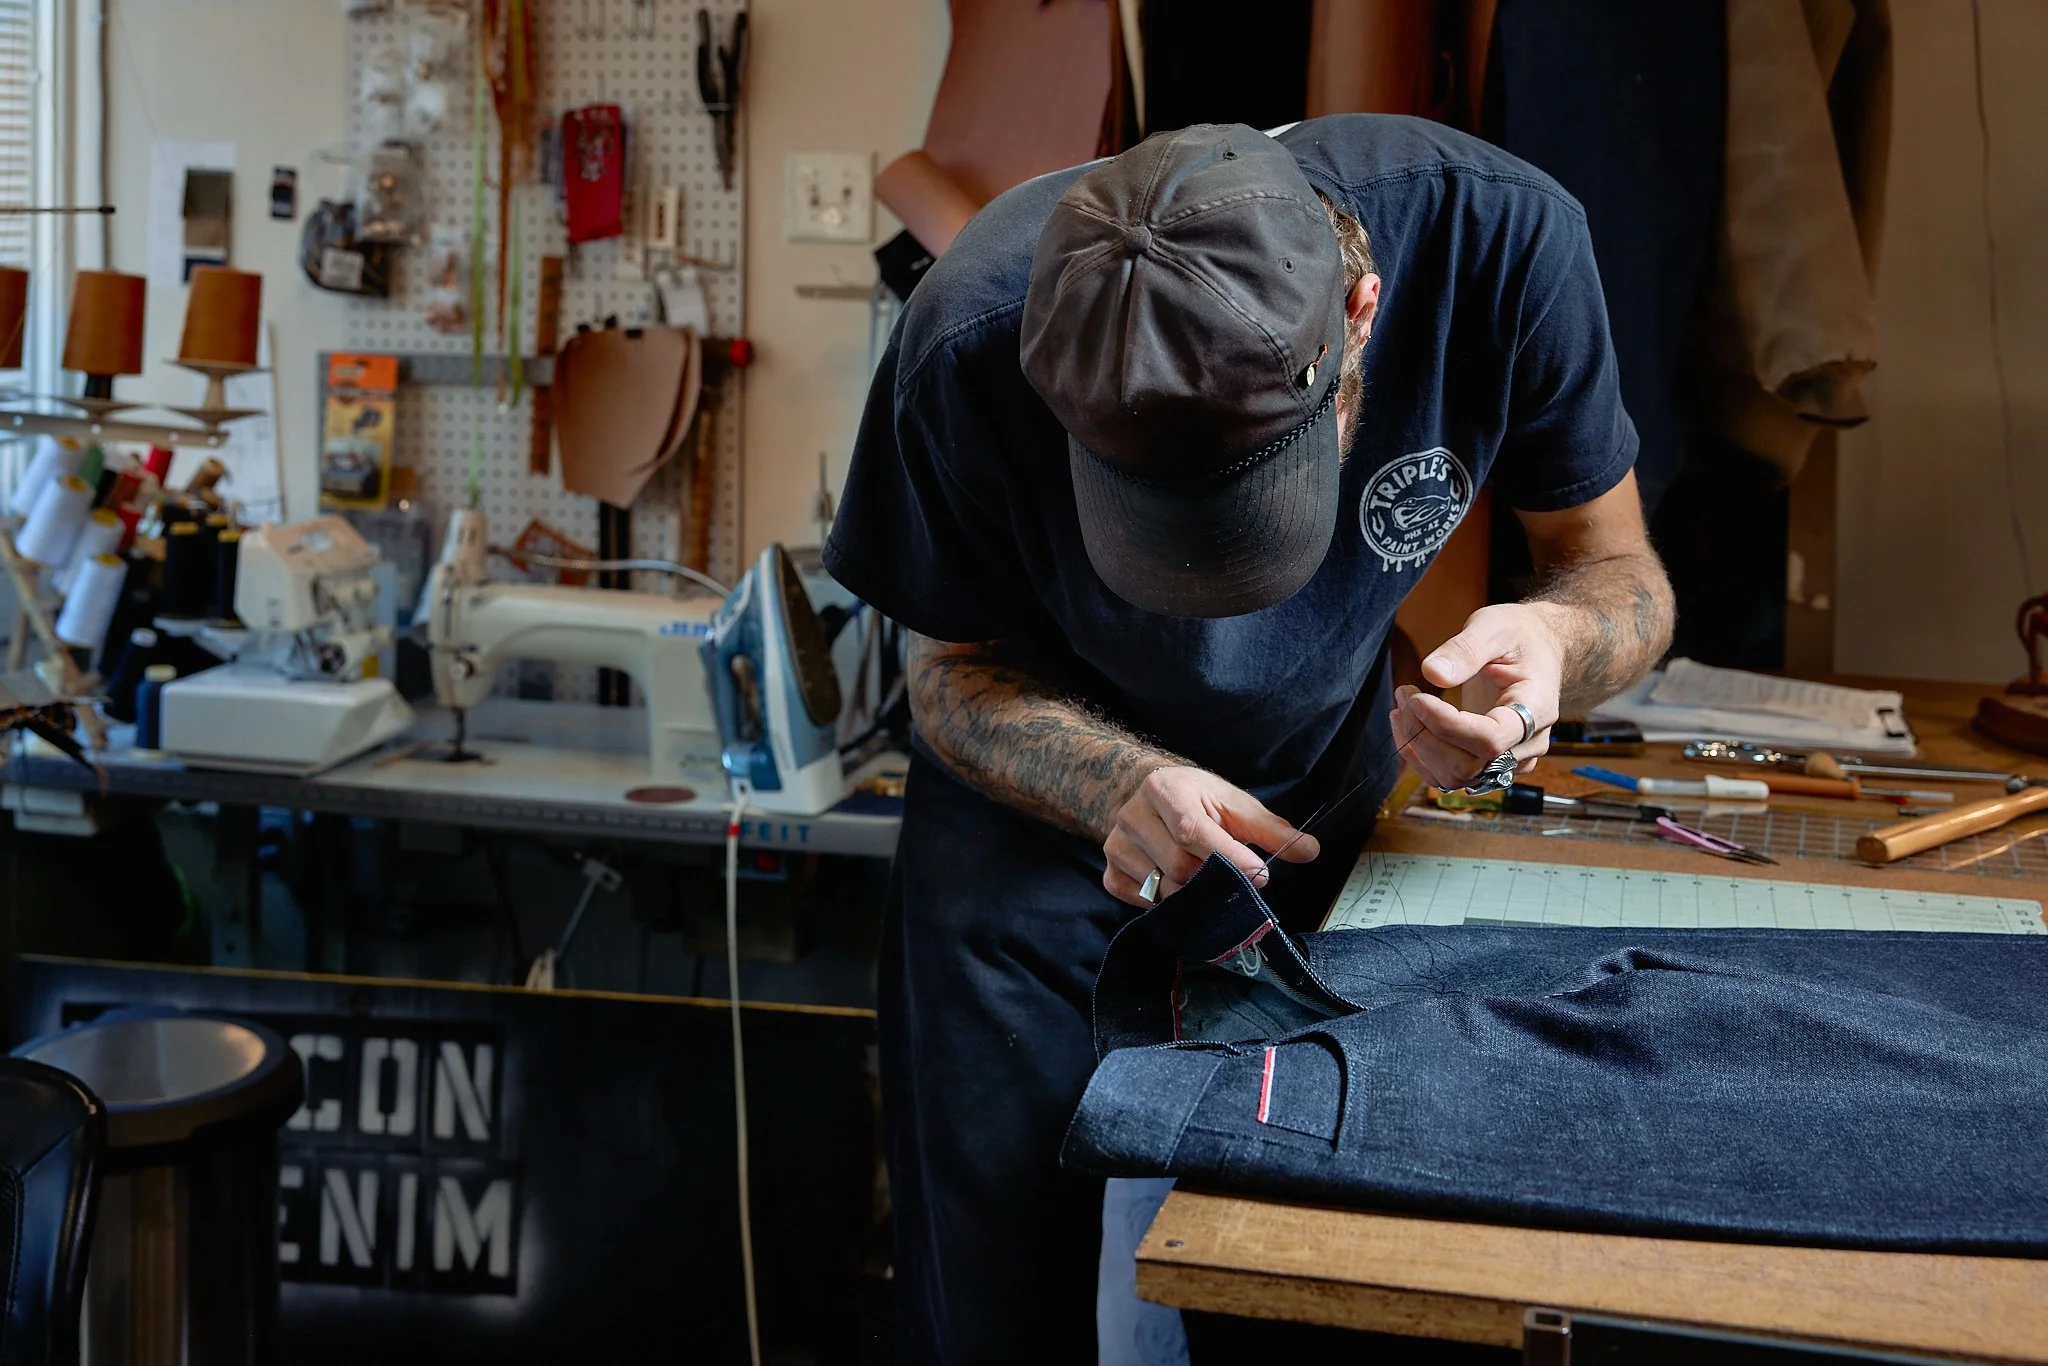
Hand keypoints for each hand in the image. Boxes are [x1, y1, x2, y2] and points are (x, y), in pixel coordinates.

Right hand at [1101, 766, 1319, 907]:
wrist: (1152, 795)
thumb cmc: (1199, 800)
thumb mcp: (1235, 805)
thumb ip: (1271, 830)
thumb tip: (1309, 850)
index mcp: (1165, 789)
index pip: (1192, 830)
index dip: (1227, 857)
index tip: (1259, 875)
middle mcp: (1133, 814)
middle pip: (1178, 866)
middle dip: (1211, 878)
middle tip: (1230, 875)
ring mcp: (1116, 844)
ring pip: (1159, 888)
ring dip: (1190, 892)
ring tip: (1202, 877)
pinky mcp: (1109, 870)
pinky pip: (1138, 900)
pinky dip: (1162, 901)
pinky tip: (1175, 884)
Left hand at [1391, 603, 1565, 790]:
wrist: (1537, 648)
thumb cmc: (1519, 635)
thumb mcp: (1494, 627)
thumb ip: (1465, 649)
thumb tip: (1432, 673)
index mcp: (1537, 709)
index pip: (1490, 739)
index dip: (1446, 726)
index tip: (1416, 699)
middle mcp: (1528, 743)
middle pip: (1469, 765)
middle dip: (1426, 734)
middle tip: (1405, 696)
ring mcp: (1510, 758)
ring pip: (1456, 776)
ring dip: (1419, 747)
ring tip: (1403, 707)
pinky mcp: (1489, 762)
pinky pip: (1450, 776)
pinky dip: (1421, 757)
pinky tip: (1406, 726)